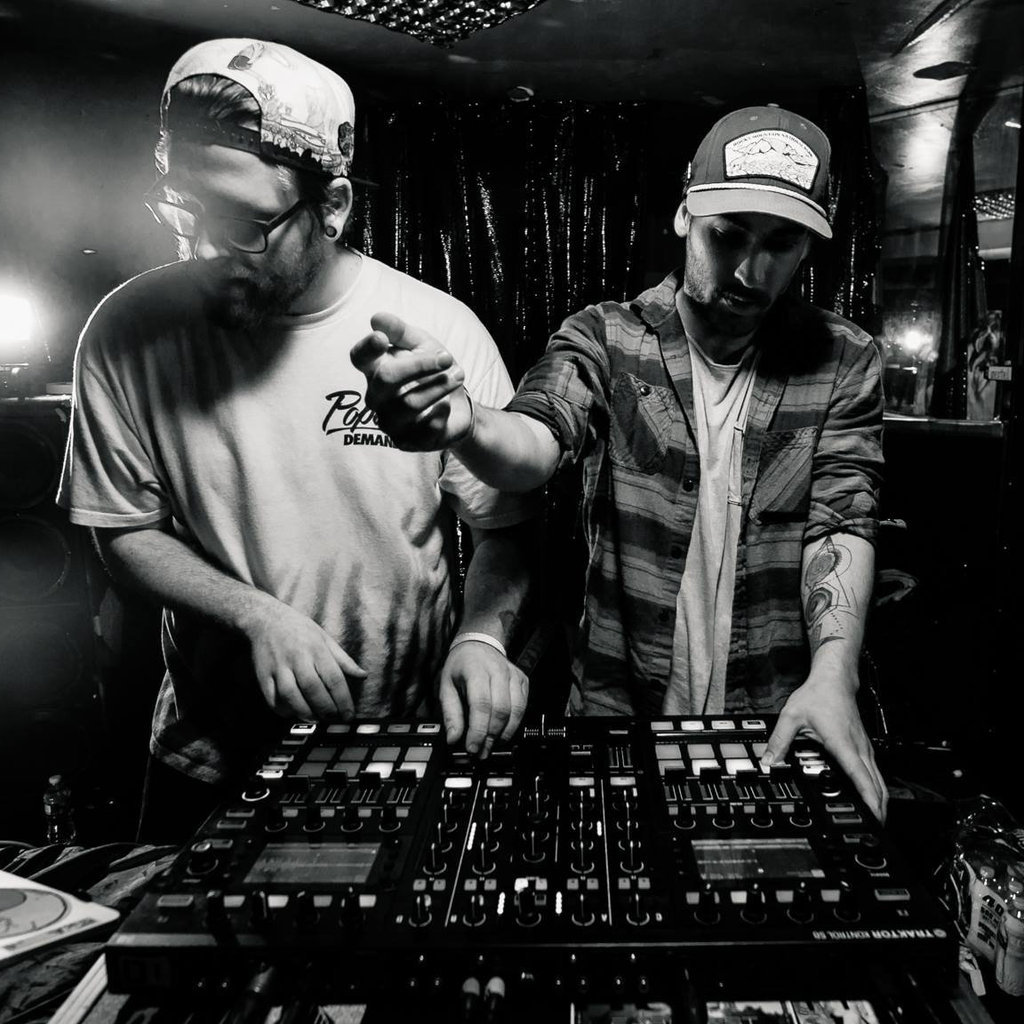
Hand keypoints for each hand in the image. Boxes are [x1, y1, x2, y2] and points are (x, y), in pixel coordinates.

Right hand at [244, 599, 365, 719]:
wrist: (266, 619)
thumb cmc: (300, 630)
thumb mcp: (325, 638)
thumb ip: (344, 660)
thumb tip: (363, 675)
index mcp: (316, 649)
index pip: (334, 678)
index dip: (343, 700)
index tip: (349, 715)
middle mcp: (297, 658)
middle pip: (313, 689)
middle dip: (326, 709)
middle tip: (333, 719)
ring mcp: (278, 667)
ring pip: (291, 696)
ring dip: (305, 713)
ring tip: (315, 719)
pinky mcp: (263, 675)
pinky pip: (272, 699)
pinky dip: (284, 711)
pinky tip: (294, 713)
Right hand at [350, 312, 471, 449]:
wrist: (457, 405)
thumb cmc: (433, 371)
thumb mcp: (422, 344)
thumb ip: (401, 332)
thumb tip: (377, 318)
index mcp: (375, 370)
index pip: (360, 358)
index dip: (367, 349)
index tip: (382, 339)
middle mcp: (376, 397)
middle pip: (386, 378)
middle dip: (420, 365)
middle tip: (448, 358)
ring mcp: (388, 421)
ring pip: (409, 403)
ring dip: (439, 387)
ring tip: (459, 376)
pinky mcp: (405, 442)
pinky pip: (425, 427)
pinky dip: (442, 412)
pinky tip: (446, 406)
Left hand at [439, 641, 529, 756]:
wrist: (478, 644)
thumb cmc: (461, 665)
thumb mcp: (446, 685)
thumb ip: (450, 713)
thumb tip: (453, 738)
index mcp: (476, 670)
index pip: (481, 704)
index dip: (478, 730)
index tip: (472, 747)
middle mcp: (498, 671)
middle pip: (500, 710)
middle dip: (491, 736)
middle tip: (481, 752)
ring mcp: (513, 675)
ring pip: (516, 710)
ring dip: (504, 733)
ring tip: (491, 745)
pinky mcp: (522, 681)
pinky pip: (523, 706)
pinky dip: (514, 723)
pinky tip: (503, 731)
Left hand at [761, 670, 887, 822]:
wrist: (834, 679)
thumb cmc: (818, 695)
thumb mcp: (791, 716)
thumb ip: (779, 740)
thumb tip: (768, 761)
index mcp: (843, 744)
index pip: (860, 777)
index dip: (868, 799)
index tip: (874, 817)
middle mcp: (858, 748)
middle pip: (876, 784)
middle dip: (879, 808)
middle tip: (876, 829)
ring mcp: (864, 747)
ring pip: (878, 779)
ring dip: (880, 799)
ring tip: (877, 819)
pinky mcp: (863, 746)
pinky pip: (874, 771)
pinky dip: (875, 786)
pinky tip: (871, 796)